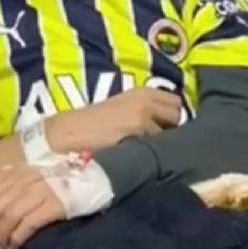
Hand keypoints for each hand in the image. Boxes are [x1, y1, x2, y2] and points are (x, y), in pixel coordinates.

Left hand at [0, 163, 65, 248]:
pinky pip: (27, 224)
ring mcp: (39, 191)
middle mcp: (23, 180)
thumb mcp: (30, 181)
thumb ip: (10, 192)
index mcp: (15, 174)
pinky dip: (16, 238)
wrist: (96, 177)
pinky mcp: (54, 205)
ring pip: (7, 217)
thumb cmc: (61, 182)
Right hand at [46, 87, 181, 153]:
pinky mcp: (139, 138)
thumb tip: (167, 124)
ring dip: (165, 142)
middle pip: (177, 115)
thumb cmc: (91, 122)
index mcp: (141, 92)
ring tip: (150, 149)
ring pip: (170, 134)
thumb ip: (144, 110)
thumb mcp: (120, 106)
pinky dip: (155, 154)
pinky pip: (158, 149)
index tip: (166, 124)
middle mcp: (146, 102)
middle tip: (159, 138)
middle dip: (172, 127)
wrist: (69, 133)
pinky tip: (143, 157)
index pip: (176, 101)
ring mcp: (144, 120)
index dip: (172, 114)